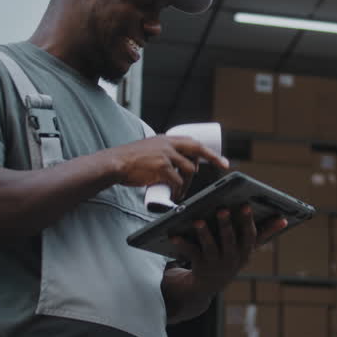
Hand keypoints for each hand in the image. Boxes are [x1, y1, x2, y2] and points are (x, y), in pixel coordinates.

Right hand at [108, 136, 226, 199]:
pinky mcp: (161, 167)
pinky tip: (175, 196)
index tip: (219, 159)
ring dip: (189, 184)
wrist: (114, 163)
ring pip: (188, 169)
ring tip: (181, 193)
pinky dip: (179, 191)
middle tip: (223, 166)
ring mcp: (165, 155)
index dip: (207, 151)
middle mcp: (168, 144)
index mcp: (166, 139)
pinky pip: (178, 181)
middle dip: (213, 158)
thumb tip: (174, 169)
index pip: (192, 141)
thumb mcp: (149, 150)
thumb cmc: (129, 160)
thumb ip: (162, 155)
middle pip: (197, 149)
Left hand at [170, 204, 286, 281]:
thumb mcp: (248, 248)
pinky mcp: (199, 265)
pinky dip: (182, 243)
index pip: (249, 236)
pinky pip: (190, 253)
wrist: (209, 285)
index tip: (246, 206)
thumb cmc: (232, 258)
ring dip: (204, 233)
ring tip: (198, 221)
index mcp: (245, 252)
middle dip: (226, 225)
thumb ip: (265, 233)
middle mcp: (232, 259)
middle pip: (230, 240)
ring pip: (210, 247)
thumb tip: (284, 219)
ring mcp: (215, 263)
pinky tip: (174, 234)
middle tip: (223, 209)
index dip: (248, 222)